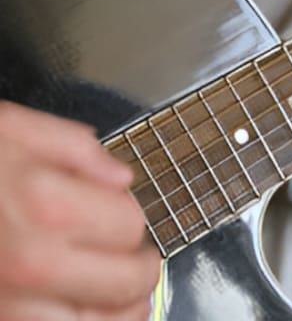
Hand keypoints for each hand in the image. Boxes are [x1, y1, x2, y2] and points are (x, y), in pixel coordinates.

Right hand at [0, 101, 161, 319]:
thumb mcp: (7, 129)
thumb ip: (73, 148)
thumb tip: (119, 177)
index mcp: (44, 207)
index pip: (130, 226)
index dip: (128, 219)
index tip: (115, 216)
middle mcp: (32, 266)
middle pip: (126, 283)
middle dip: (138, 270)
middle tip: (132, 261)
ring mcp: (8, 309)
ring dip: (115, 313)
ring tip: (117, 298)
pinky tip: (80, 313)